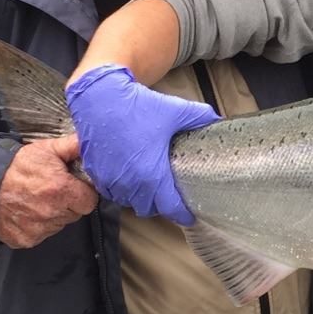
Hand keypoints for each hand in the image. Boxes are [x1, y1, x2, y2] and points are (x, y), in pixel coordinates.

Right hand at [0, 135, 97, 248]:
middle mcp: (52, 213)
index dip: (83, 192)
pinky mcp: (26, 239)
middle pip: (75, 214)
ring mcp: (39, 229)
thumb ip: (72, 147)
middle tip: (53, 191)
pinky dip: (37, 226)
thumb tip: (91, 142)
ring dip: (54, 215)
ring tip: (37, 200)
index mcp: (62, 190)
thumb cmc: (15, 166)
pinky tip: (27, 212)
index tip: (73, 186)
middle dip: (69, 203)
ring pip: (59, 225)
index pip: (90, 201)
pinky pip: (42, 235)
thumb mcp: (45, 150)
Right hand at [66, 64, 219, 224]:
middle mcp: (130, 183)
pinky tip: (129, 178)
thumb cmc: (138, 106)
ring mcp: (110, 179)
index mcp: (152, 174)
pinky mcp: (96, 173)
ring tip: (150, 187)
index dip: (182, 214)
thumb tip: (216, 120)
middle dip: (161, 206)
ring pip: (129, 201)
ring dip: (140, 198)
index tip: (189, 215)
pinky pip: (111, 191)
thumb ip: (199, 117)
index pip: (170, 208)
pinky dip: (121, 190)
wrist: (100, 98)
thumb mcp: (175, 110)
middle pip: (149, 208)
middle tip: (170, 196)